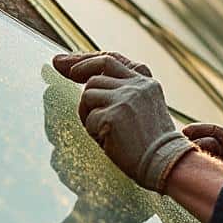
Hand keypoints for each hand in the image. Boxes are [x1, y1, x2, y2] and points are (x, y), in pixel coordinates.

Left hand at [51, 51, 196, 192]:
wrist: (166, 164)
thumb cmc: (153, 145)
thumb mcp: (145, 109)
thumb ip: (125, 93)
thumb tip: (90, 83)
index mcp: (146, 82)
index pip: (111, 60)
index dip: (87, 58)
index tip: (65, 61)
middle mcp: (137, 85)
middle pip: (94, 77)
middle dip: (74, 72)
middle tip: (56, 66)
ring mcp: (125, 98)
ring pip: (88, 95)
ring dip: (89, 115)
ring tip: (105, 132)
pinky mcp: (114, 114)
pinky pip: (88, 119)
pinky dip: (93, 132)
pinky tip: (109, 142)